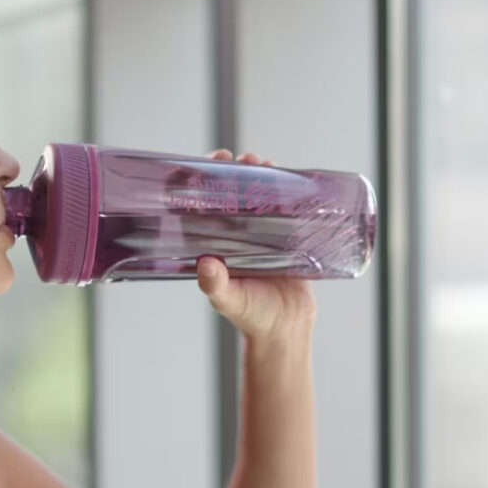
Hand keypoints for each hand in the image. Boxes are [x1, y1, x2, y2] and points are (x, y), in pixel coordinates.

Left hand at [195, 149, 316, 340]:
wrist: (287, 329)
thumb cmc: (252, 316)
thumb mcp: (228, 299)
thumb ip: (215, 284)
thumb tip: (205, 265)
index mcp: (212, 244)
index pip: (200, 204)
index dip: (200, 182)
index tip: (206, 164)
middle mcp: (232, 235)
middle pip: (229, 192)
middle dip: (233, 170)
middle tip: (240, 158)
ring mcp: (259, 234)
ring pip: (256, 194)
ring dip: (259, 174)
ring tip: (264, 162)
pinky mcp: (285, 236)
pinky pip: (283, 206)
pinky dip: (284, 189)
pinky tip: (287, 176)